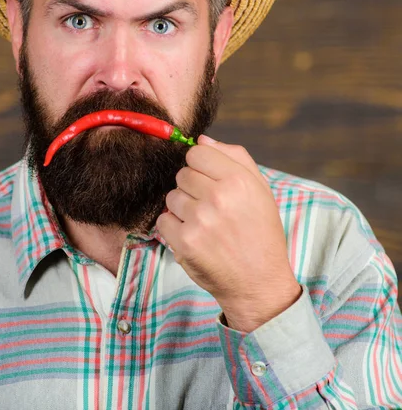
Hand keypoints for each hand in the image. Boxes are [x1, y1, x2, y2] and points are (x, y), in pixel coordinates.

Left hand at [156, 134, 301, 331]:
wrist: (259, 283)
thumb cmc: (260, 232)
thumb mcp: (260, 189)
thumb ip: (234, 158)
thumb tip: (202, 139)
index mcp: (238, 180)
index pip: (196, 153)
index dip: (200, 165)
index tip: (209, 180)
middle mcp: (218, 197)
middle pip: (182, 174)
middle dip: (192, 188)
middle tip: (211, 207)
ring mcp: (199, 221)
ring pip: (171, 197)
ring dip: (182, 208)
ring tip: (204, 224)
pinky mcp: (184, 242)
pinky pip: (162, 221)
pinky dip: (173, 229)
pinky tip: (194, 237)